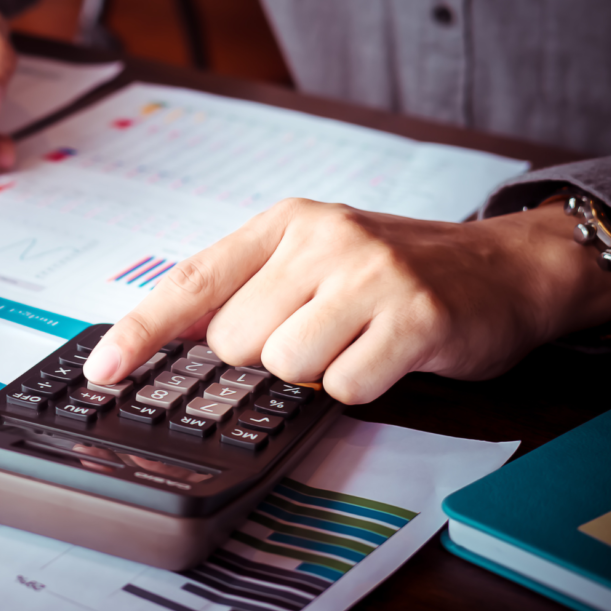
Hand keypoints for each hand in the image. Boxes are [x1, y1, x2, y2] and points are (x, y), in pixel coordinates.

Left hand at [83, 199, 610, 403]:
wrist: (508, 267)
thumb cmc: (397, 271)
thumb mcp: (315, 257)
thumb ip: (250, 287)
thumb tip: (172, 335)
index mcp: (285, 222)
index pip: (192, 281)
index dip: (140, 330)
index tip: (103, 370)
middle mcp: (322, 238)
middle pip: (235, 340)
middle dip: (269, 354)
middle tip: (321, 329)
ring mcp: (369, 273)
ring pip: (285, 366)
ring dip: (318, 371)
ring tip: (357, 339)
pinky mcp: (414, 316)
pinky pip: (344, 387)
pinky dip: (363, 385)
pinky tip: (389, 353)